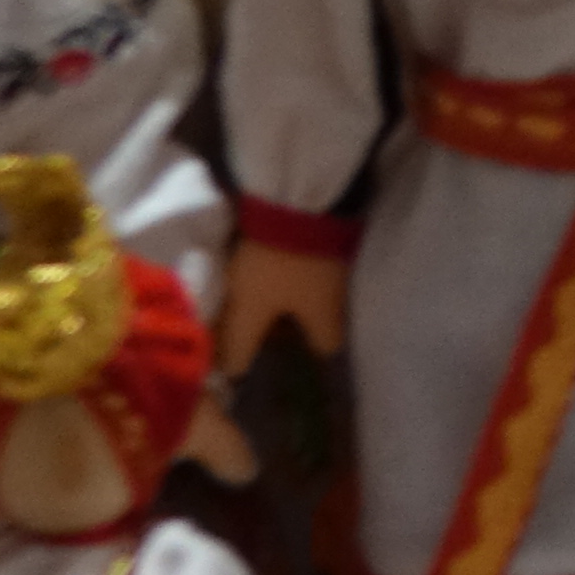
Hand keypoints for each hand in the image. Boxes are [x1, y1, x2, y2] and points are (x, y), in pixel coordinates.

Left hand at [216, 240, 341, 382]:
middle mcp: (341, 297)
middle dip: (291, 321)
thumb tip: (233, 375)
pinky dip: (292, 269)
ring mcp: (339, 265)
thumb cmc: (277, 264)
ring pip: (313, 292)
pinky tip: (271, 262)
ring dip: (289, 294)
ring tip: (258, 288)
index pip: (325, 349)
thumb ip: (241, 342)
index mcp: (327, 319)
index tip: (279, 349)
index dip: (304, 352)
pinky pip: (311, 266)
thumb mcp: (250, 306)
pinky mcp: (331, 238)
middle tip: (260, 318)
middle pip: (318, 319)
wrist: (301, 200)